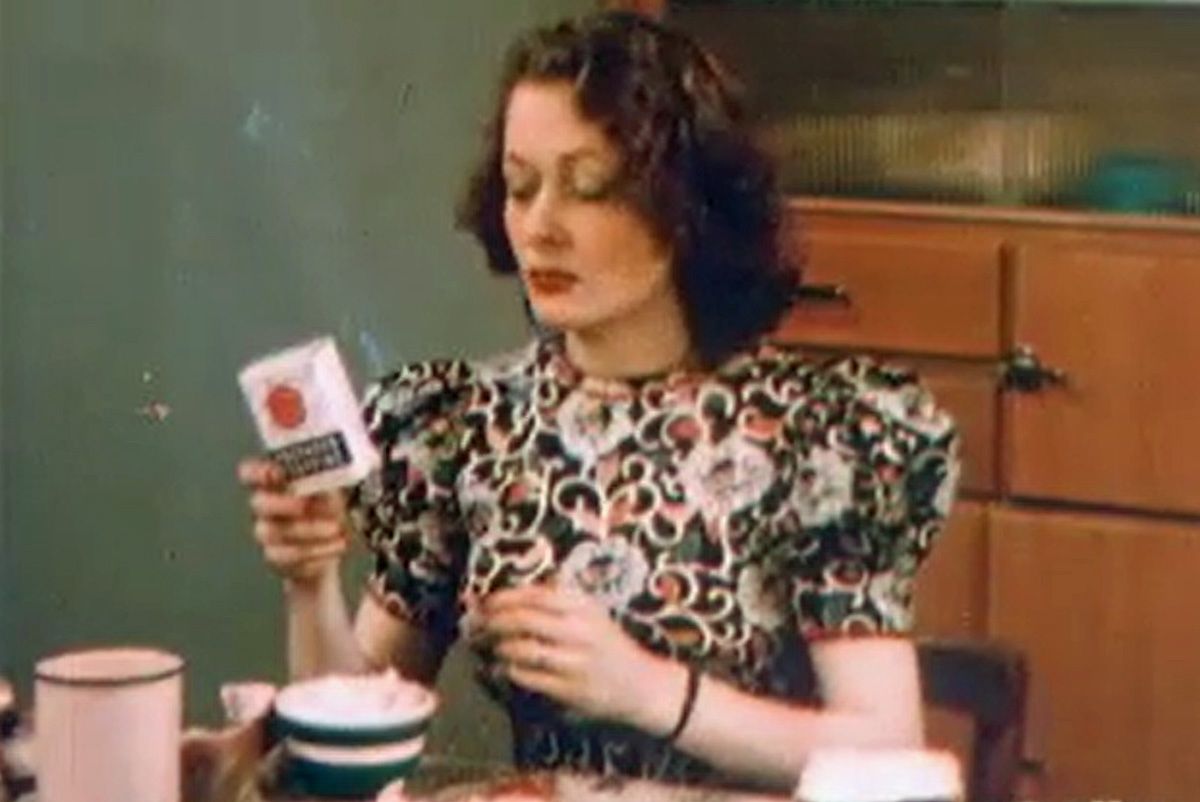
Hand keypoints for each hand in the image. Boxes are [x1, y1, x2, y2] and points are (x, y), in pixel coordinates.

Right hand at [237, 458, 349, 588]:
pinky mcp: (277, 557)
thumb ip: (342, 470)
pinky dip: (315, 553)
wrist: (336, 544)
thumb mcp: (340, 484)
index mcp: (277, 481)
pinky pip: (286, 557)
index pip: (250, 472)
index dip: (258, 472)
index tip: (278, 473)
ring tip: (337, 529)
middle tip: (307, 506)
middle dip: (284, 505)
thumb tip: (365, 457)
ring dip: (308, 531)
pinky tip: (335, 547)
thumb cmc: (334, 506)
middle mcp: (267, 506)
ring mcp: (269, 533)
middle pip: (258, 503)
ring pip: (273, 533)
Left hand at [476, 584, 679, 727]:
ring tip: (486, 646)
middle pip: (522, 619)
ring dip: (497, 647)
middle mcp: (579, 630)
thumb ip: (558, 598)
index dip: (503, 597)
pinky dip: (507, 670)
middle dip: (491, 622)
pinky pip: (528, 677)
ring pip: (522, 649)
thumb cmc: (608, 645)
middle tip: (475, 625)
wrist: (641, 685)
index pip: (534, 594)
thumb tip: (510, 593)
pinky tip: (500, 668)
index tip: (484, 603)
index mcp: (583, 606)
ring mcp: (575, 661)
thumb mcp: (591, 612)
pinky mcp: (570, 689)